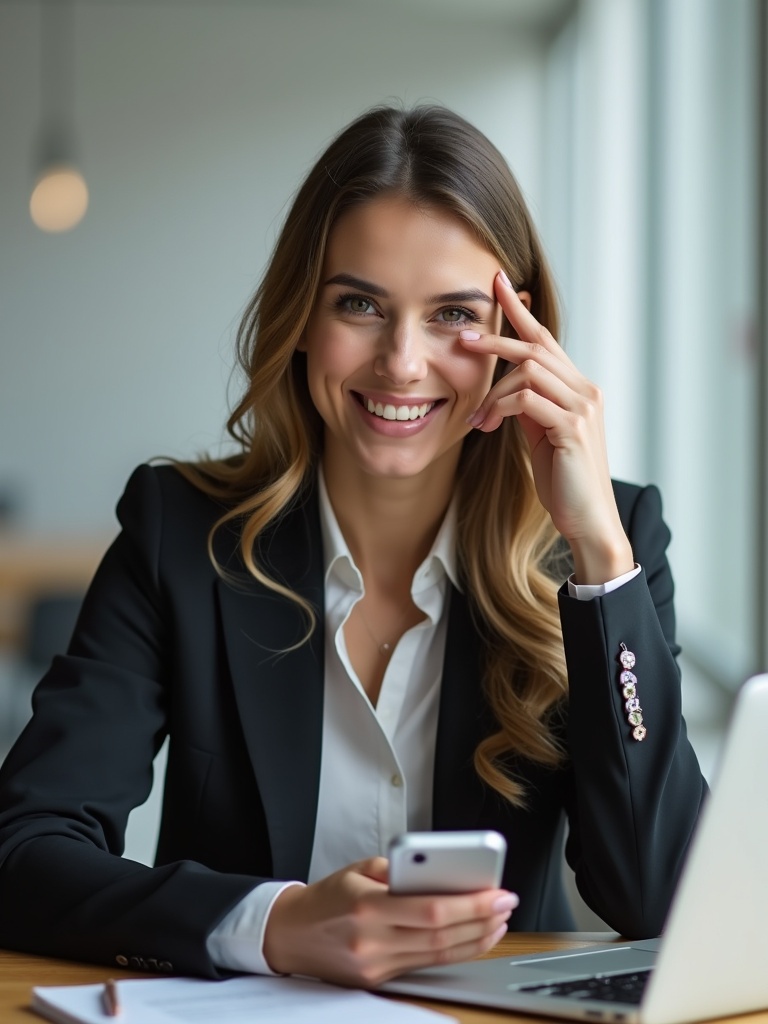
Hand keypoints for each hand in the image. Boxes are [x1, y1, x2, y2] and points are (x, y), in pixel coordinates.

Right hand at [262, 857, 517, 986]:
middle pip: (441, 935)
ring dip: (476, 938)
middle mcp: (372, 939)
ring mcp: (375, 965)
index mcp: (367, 905)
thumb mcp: (359, 870)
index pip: (431, 910)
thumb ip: (399, 871)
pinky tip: (473, 938)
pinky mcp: (377, 980)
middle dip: (482, 920)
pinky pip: (426, 965)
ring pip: (439, 954)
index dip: (470, 904)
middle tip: (507, 903)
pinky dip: (455, 951)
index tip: (497, 892)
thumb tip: (443, 872)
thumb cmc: (328, 897)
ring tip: (498, 920)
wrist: (290, 934)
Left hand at [461, 271, 633, 583]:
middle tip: (464, 338)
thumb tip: (506, 389)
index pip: (547, 340)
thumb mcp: (542, 436)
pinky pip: (527, 400)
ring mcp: (583, 408)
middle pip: (537, 347)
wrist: (587, 519)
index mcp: (579, 390)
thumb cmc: (563, 482)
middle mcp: (586, 391)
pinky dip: (502, 408)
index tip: (499, 284)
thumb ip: (529, 408)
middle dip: (498, 339)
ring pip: (529, 371)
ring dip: (494, 391)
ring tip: (477, 418)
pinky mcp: (572, 428)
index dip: (521, 313)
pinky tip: (488, 426)